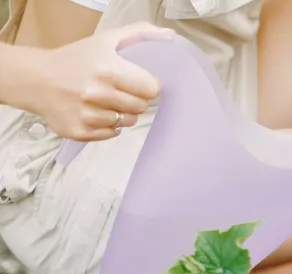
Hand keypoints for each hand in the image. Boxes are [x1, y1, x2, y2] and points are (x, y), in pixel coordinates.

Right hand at [15, 23, 173, 140]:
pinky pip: (112, 134)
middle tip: (118, 90)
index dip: (147, 85)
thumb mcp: (104, 40)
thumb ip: (138, 34)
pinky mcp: (80, 131)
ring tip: (105, 101)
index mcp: (107, 70)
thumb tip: (169, 35)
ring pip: (127, 122)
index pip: (151, 89)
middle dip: (134, 99)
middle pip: (141, 107)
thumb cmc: (76, 59)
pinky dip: (108, 125)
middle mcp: (97, 94)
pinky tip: (95, 112)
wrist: (36, 79)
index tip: (138, 81)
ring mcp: (88, 115)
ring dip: (121, 113)